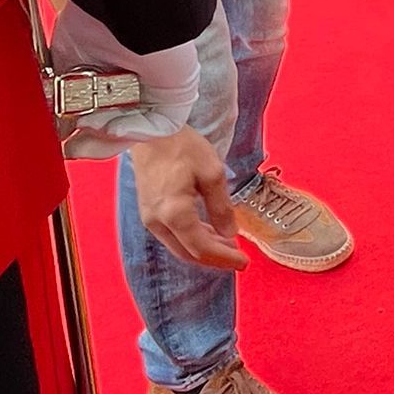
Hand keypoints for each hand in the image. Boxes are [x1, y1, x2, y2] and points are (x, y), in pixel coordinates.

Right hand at [132, 127, 246, 270]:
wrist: (150, 131)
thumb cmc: (182, 147)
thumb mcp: (212, 173)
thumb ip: (221, 207)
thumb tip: (230, 233)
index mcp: (175, 214)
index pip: (202, 248)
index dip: (225, 258)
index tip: (244, 262)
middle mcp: (158, 222)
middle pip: (188, 254)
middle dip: (215, 259)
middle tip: (238, 257)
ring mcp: (150, 218)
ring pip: (179, 246)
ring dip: (204, 249)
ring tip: (228, 245)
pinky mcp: (148, 211)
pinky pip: (172, 235)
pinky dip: (191, 239)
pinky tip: (208, 231)